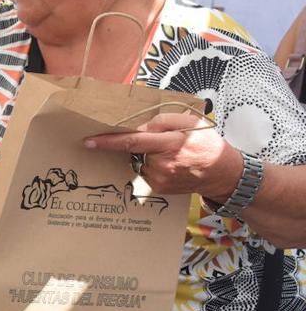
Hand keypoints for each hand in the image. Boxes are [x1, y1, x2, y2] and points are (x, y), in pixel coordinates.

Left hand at [84, 112, 243, 199]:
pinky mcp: (158, 188)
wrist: (222, 173)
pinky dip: (150, 166)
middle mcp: (162, 164)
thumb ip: (161, 121)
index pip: (132, 141)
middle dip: (139, 144)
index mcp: (170, 143)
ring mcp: (159, 179)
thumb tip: (138, 128)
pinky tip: (169, 165)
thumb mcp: (189, 123)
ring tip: (170, 155)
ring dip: (146, 156)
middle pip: (134, 151)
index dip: (108, 142)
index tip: (88, 141)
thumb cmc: (206, 144)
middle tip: (162, 143)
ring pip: (138, 161)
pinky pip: (144, 172)